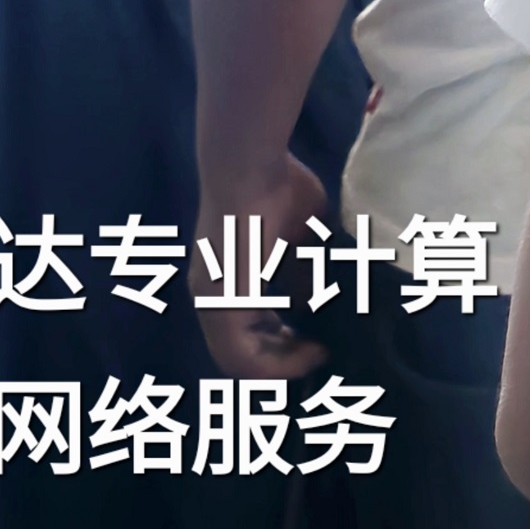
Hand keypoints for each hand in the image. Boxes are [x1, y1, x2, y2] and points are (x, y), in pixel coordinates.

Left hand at [197, 152, 332, 379]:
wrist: (250, 163)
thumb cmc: (278, 186)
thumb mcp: (300, 234)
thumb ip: (303, 269)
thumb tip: (312, 302)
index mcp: (226, 279)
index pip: (249, 330)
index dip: (282, 343)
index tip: (318, 340)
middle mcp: (210, 297)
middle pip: (243, 351)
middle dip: (284, 359)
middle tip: (319, 353)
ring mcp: (210, 301)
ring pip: (239, 360)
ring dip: (280, 365)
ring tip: (315, 355)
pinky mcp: (218, 303)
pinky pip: (240, 355)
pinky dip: (274, 363)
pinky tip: (307, 350)